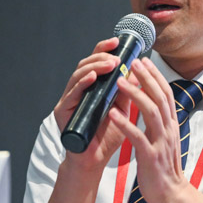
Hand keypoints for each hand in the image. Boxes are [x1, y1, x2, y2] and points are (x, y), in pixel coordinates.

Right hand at [53, 37, 135, 171]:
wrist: (95, 161)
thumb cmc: (107, 136)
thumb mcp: (123, 110)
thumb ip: (128, 92)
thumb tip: (139, 72)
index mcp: (93, 88)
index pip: (97, 63)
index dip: (105, 49)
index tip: (118, 41)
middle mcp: (79, 91)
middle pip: (86, 64)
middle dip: (102, 57)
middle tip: (117, 56)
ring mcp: (69, 100)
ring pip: (78, 75)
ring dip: (95, 67)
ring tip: (110, 64)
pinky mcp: (63, 112)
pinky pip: (72, 94)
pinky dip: (82, 83)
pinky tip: (93, 77)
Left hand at [109, 57, 188, 202]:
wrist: (171, 194)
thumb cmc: (162, 167)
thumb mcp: (163, 139)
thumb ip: (157, 122)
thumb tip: (148, 103)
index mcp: (171, 125)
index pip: (166, 94)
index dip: (155, 76)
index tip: (144, 61)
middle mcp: (168, 130)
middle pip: (159, 97)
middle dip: (146, 78)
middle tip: (133, 61)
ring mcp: (160, 143)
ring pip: (150, 112)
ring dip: (135, 94)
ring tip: (121, 81)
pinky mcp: (150, 157)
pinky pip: (137, 136)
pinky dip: (125, 123)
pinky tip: (113, 113)